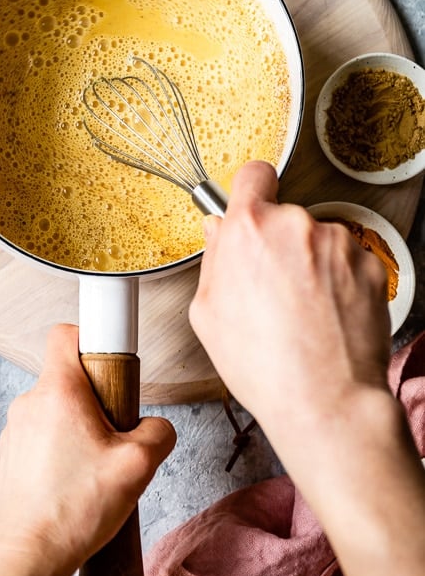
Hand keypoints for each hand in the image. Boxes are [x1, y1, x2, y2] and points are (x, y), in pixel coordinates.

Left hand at [0, 325, 174, 575]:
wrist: (31, 558)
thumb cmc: (76, 510)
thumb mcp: (139, 465)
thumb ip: (158, 433)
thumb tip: (156, 428)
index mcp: (58, 391)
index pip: (66, 333)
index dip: (91, 338)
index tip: (110, 361)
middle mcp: (30, 403)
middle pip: (67, 377)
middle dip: (95, 399)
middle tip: (114, 433)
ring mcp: (14, 431)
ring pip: (55, 410)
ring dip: (77, 429)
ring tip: (96, 467)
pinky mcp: (10, 458)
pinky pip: (41, 438)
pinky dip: (59, 452)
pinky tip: (76, 484)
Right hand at [189, 160, 390, 443]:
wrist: (324, 400)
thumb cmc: (262, 365)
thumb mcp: (207, 312)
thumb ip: (214, 258)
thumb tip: (220, 231)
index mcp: (248, 229)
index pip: (253, 175)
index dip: (251, 191)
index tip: (252, 206)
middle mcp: (295, 225)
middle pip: (284, 216)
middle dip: (278, 243)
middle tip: (272, 287)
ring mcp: (337, 242)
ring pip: (317, 240)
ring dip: (311, 263)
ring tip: (303, 310)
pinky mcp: (369, 263)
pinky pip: (347, 261)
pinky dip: (339, 281)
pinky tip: (328, 316)